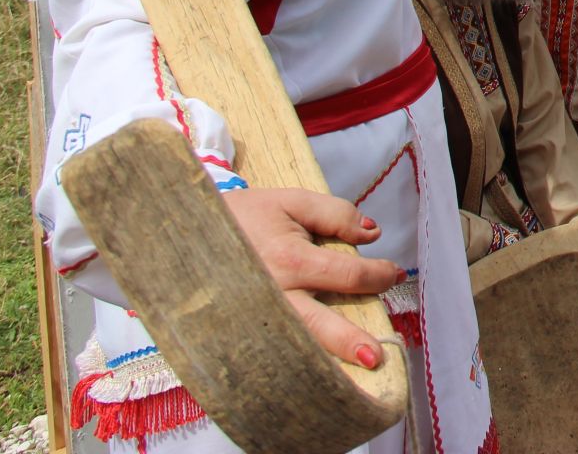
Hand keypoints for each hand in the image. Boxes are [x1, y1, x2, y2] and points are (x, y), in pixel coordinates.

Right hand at [223, 189, 401, 370]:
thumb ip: (336, 214)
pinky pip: (272, 353)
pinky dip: (294, 363)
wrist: (184, 233)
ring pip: (296, 345)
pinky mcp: (239, 332)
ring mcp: (255, 319)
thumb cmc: (244, 216)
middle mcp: (274, 295)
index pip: (349, 275)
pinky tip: (312, 376)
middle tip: (376, 357)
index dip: (378, 276)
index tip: (393, 275)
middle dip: (350, 341)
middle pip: (320, 324)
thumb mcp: (291, 201)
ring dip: (324, 360)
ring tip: (349, 373)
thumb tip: (372, 235)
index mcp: (290, 259)